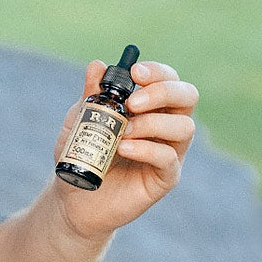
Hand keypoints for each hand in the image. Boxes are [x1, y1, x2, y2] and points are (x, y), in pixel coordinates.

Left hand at [51, 59, 198, 239]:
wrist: (74, 196)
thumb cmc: (81, 152)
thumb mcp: (80, 119)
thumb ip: (91, 94)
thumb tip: (97, 65)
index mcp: (149, 106)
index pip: (169, 80)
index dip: (157, 72)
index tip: (134, 73)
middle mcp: (165, 126)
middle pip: (187, 96)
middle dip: (162, 91)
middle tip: (132, 102)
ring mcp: (169, 152)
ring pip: (184, 127)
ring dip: (152, 123)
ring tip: (123, 132)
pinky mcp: (165, 178)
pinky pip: (169, 158)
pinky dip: (146, 149)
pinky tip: (124, 148)